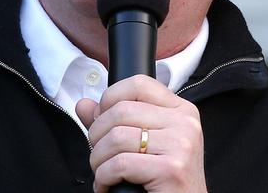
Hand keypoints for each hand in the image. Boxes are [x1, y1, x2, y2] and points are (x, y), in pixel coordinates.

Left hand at [76, 75, 206, 192]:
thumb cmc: (165, 182)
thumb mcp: (144, 144)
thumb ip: (113, 122)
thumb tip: (83, 105)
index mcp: (181, 110)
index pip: (139, 84)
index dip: (110, 98)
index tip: (101, 119)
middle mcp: (185, 122)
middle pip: (121, 110)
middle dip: (96, 135)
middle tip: (98, 154)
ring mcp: (181, 144)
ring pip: (116, 137)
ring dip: (98, 159)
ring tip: (102, 173)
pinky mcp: (172, 169)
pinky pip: (120, 164)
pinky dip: (103, 178)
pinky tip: (107, 186)